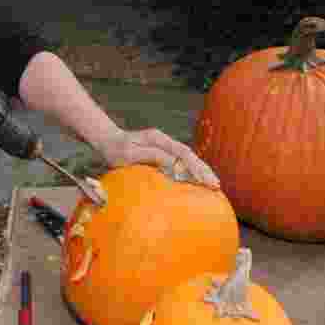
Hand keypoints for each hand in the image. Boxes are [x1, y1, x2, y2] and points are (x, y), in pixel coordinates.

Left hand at [96, 128, 220, 188]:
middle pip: (189, 155)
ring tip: (214, 183)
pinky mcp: (163, 153)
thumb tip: (173, 163)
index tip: (204, 180)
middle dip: (204, 170)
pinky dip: (192, 170)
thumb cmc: (116, 150)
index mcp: (159, 139)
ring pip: (188, 158)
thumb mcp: (130, 154)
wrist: (108, 141)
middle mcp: (165, 141)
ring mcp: (165, 146)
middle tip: (216, 185)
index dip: (195, 167)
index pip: (182, 154)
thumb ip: (151, 156)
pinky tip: (200, 179)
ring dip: (201, 170)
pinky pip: (181, 161)